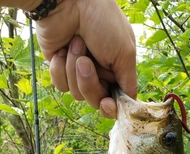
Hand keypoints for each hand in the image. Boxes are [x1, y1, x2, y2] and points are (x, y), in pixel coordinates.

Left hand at [35, 0, 137, 117]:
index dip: (112, 107)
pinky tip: (62, 50)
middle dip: (90, 83)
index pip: (116, 100)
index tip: (107, 103)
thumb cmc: (102, 21)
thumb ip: (129, 82)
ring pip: (77, 94)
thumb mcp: (125, 52)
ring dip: (74, 70)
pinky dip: (60, 68)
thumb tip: (130, 104)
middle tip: (86, 61)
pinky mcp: (59, 68)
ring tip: (75, 44)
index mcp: (117, 69)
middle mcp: (99, 73)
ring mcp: (78, 72)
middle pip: (96, 100)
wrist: (68, 2)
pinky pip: (60, 85)